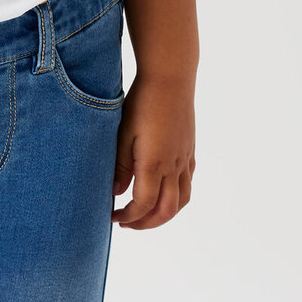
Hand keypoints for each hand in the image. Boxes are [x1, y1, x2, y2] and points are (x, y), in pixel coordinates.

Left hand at [112, 76, 193, 228]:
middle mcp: (174, 165)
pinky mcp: (190, 150)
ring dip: (164, 214)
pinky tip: (162, 190)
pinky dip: (176, 196)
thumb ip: (120, 166)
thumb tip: (116, 193)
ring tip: (146, 214)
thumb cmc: (142, 102)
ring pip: (183, 200)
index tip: (112, 217)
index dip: (128, 217)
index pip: (143, 205)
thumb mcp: (122, 134)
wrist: (170, 78)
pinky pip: (188, 182)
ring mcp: (185, 158)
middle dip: (146, 224)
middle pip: (166, 210)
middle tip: (127, 223)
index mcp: (154, 163)